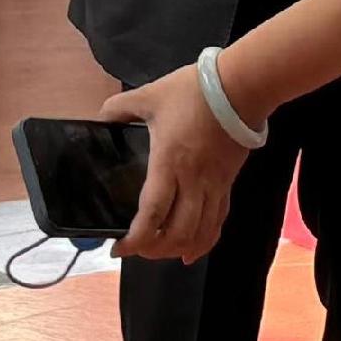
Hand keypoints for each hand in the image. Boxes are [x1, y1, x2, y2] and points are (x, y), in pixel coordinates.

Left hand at [101, 65, 253, 262]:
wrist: (240, 88)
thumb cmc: (193, 92)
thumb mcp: (149, 95)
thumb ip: (119, 108)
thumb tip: (100, 119)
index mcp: (169, 163)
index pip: (152, 213)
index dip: (136, 239)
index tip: (119, 248)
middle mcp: (193, 182)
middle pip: (177, 232)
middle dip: (154, 250)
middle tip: (136, 249)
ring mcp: (213, 186)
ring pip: (199, 233)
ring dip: (177, 249)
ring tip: (158, 252)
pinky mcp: (228, 184)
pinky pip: (218, 222)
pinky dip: (204, 242)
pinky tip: (192, 253)